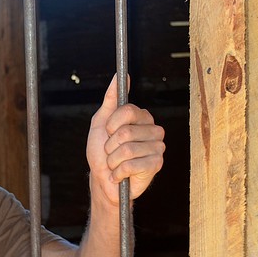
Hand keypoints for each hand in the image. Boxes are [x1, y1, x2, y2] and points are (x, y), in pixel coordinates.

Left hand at [86, 75, 164, 204]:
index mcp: (141, 118)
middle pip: (126, 132)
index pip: (128, 110)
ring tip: (115, 164)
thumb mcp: (100, 123)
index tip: (107, 132)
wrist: (103, 181)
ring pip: (127, 150)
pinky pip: (132, 165)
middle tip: (111, 152)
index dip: (111, 124)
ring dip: (112, 161)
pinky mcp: (157, 164)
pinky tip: (120, 175)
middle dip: (110, 146)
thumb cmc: (101, 152)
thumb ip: (110, 99)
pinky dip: (118, 172)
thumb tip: (120, 75)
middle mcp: (153, 129)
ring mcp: (157, 147)